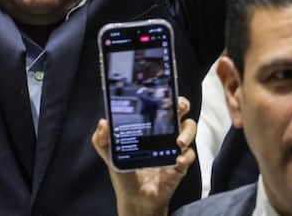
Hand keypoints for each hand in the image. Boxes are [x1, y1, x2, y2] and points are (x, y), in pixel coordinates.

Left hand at [92, 97, 196, 215]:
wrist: (134, 198)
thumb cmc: (124, 172)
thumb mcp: (109, 153)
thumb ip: (102, 139)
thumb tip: (103, 123)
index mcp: (150, 128)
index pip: (161, 107)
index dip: (167, 97)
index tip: (167, 93)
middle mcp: (164, 135)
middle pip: (180, 113)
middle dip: (183, 106)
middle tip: (179, 108)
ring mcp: (173, 149)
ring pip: (189, 131)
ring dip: (187, 133)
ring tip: (178, 141)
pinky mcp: (180, 165)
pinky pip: (189, 156)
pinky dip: (186, 157)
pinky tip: (177, 161)